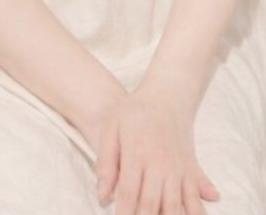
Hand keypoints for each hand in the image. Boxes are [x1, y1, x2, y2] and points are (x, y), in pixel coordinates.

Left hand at [91, 86, 220, 213]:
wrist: (167, 95)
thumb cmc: (134, 111)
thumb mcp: (111, 127)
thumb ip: (106, 162)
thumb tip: (102, 196)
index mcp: (138, 153)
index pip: (130, 193)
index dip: (125, 214)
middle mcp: (160, 164)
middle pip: (153, 204)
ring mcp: (178, 168)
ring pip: (177, 205)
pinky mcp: (191, 170)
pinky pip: (196, 196)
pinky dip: (197, 211)